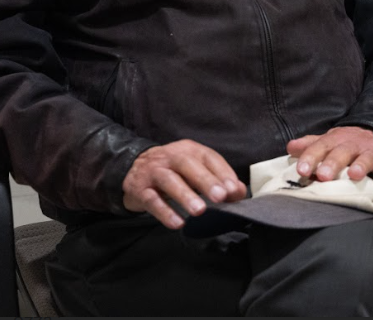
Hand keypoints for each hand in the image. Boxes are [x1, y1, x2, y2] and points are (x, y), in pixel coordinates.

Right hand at [122, 139, 246, 228]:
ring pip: (169, 180)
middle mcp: (170, 157)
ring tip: (200, 211)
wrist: (133, 168)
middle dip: (206, 181)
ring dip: (185, 195)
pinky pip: (152, 200)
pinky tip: (177, 223)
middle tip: (220, 197)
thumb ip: (218, 179)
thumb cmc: (173, 171)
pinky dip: (165, 212)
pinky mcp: (140, 189)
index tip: (234, 190)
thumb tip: (239, 192)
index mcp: (188, 150)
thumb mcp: (195, 170)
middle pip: (188, 165)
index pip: (208, 157)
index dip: (222, 172)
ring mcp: (153, 172)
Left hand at [287, 126, 372, 194]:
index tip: (301, 170)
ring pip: (366, 158)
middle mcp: (353, 144)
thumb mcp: (330, 141)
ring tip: (354, 176)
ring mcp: (372, 152)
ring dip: (360, 166)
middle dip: (333, 163)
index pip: (320, 146)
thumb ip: (311, 145)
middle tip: (323, 175)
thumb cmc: (350, 143)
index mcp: (336, 140)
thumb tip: (290, 147)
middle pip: (342, 152)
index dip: (310, 157)